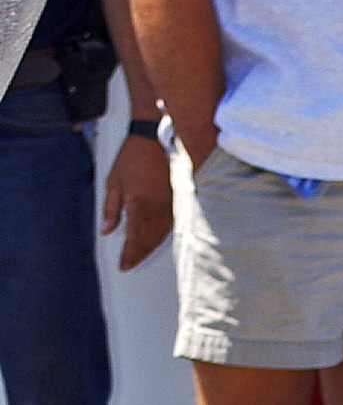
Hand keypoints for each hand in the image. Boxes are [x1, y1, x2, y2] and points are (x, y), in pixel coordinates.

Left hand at [101, 131, 173, 267]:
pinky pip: (168, 228)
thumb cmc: (133, 156)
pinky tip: (153, 241)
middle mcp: (157, 211)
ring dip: (149, 249)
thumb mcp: (113, 182)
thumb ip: (110, 209)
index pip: (134, 239)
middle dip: (138, 255)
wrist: (154, 139)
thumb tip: (106, 230)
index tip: (122, 265)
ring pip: (159, 238)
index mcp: (140, 207)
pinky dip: (159, 238)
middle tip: (129, 263)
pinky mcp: (175, 204)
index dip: (128, 255)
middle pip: (148, 242)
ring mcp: (169, 208)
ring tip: (139, 256)